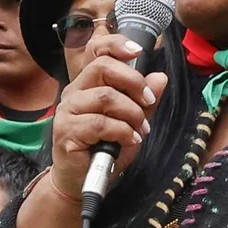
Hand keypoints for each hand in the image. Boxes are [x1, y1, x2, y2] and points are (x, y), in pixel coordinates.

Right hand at [50, 34, 167, 198]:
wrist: (83, 183)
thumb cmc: (105, 150)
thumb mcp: (132, 123)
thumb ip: (145, 102)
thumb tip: (160, 78)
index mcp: (88, 84)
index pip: (97, 52)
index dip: (117, 45)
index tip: (138, 51)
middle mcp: (75, 92)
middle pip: (103, 67)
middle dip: (133, 82)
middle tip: (147, 102)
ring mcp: (67, 111)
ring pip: (106, 96)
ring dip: (131, 114)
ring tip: (139, 131)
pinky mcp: (66, 131)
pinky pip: (100, 123)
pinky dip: (122, 131)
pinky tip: (128, 141)